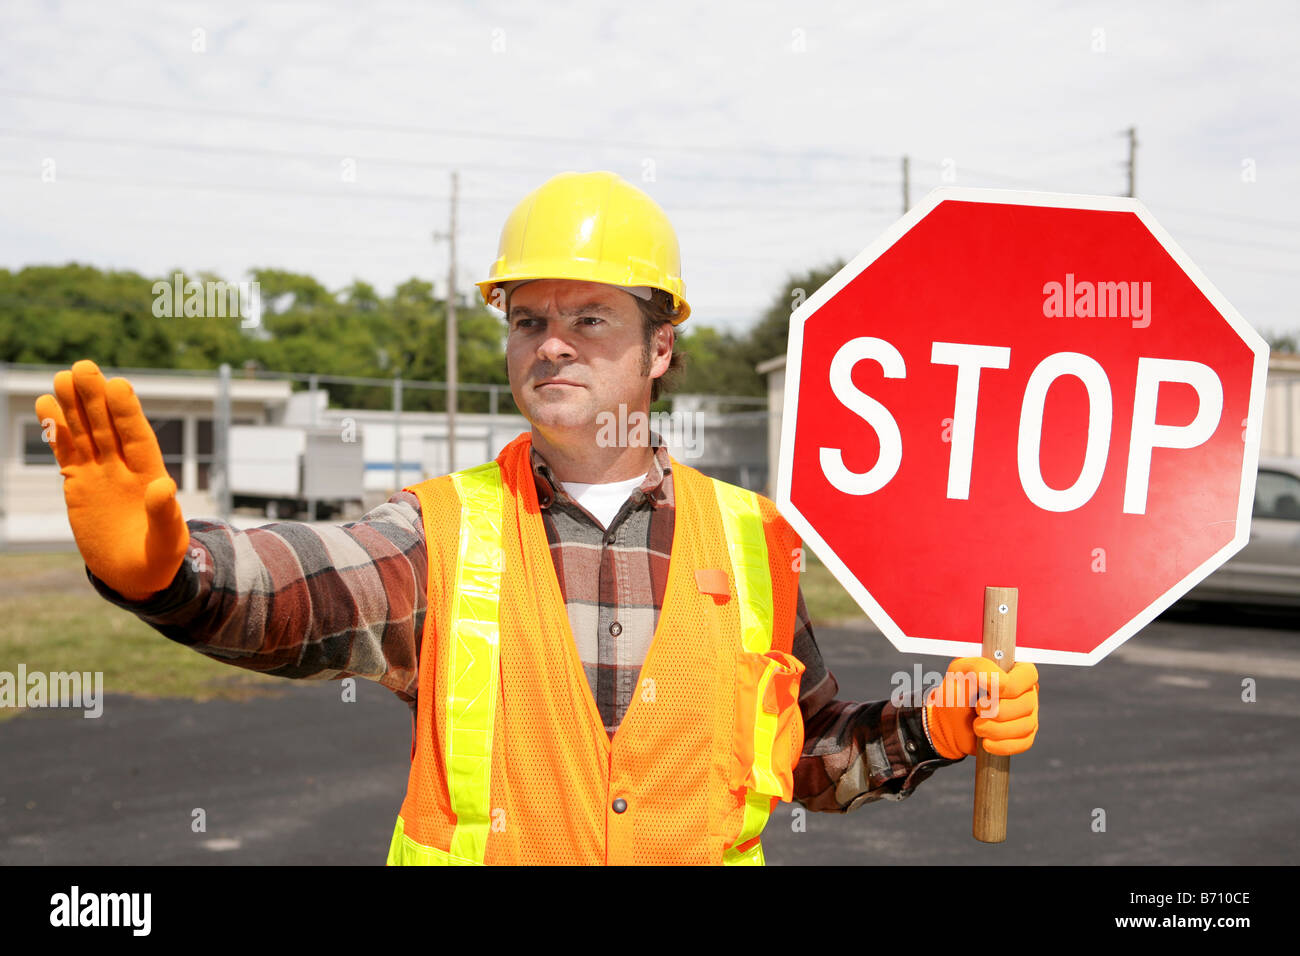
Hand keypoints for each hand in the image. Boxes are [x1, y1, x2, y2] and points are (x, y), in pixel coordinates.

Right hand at [34, 359, 189, 600]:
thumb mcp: (167, 542)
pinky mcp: (79, 483)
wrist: (134, 575)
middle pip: (109, 428)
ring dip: (74, 406)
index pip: (138, 439)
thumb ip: (165, 514)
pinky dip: (57, 431)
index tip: (118, 385)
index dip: (127, 414)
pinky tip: (45, 405)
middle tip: (83, 367)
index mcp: (152, 476)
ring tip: (62, 377)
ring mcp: (101, 472)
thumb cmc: (158, 559)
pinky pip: (66, 452)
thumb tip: (163, 485)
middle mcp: (126, 467)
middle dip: (96, 399)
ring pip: (85, 433)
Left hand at [924, 656, 1038, 758]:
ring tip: (977, 727)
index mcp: (1013, 669)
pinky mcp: (1024, 735)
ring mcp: (1027, 714)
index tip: (987, 693)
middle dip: (998, 712)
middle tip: (978, 710)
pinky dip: (1002, 745)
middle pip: (1027, 703)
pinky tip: (986, 742)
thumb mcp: (959, 672)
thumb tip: (1000, 681)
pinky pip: (1024, 743)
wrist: (948, 723)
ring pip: (1026, 725)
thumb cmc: (956, 692)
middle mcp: (1025, 691)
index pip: (1028, 674)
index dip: (1010, 686)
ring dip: (997, 729)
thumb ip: (979, 668)